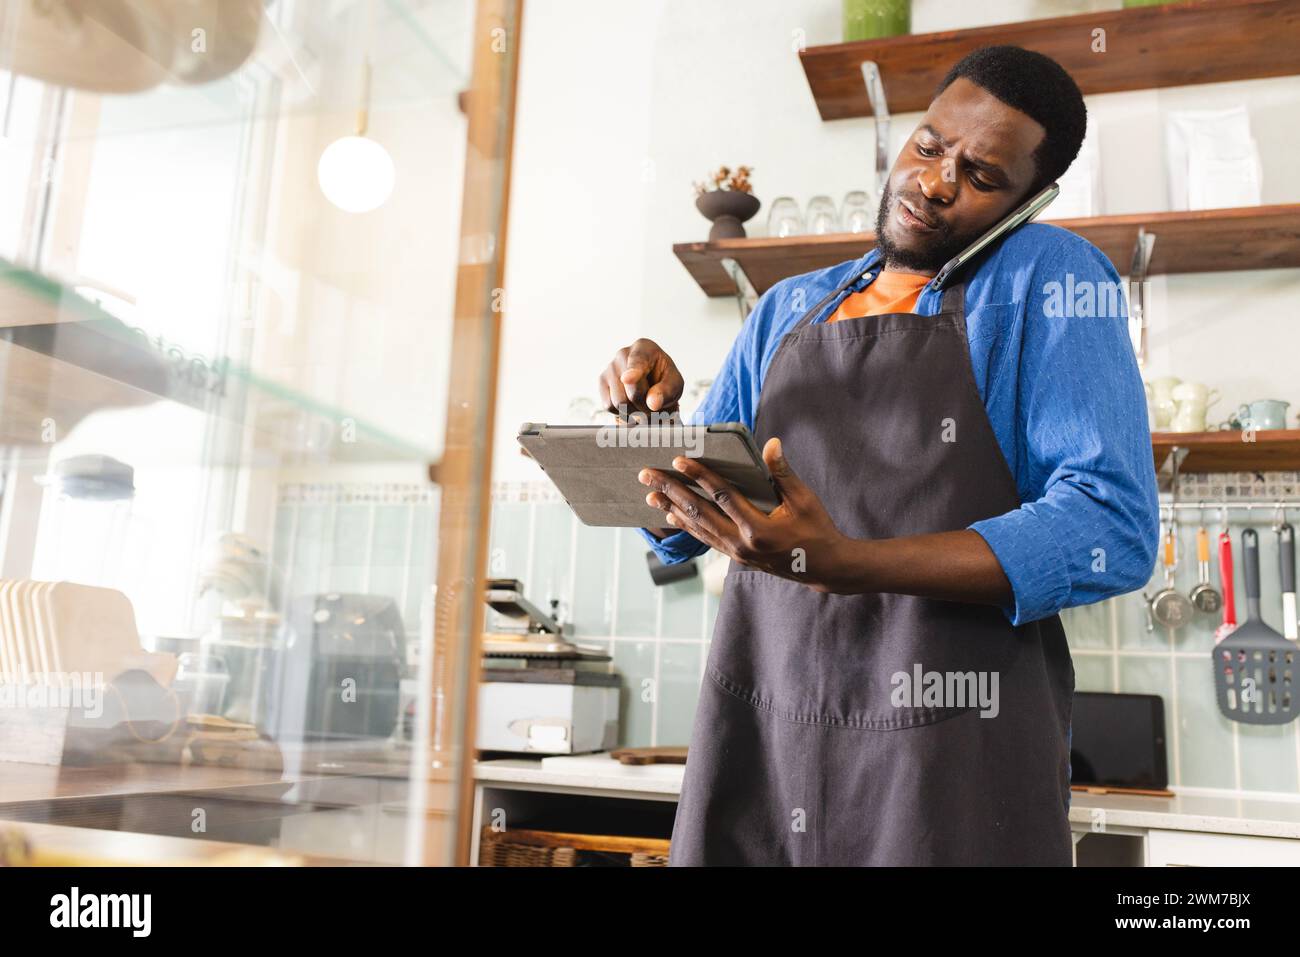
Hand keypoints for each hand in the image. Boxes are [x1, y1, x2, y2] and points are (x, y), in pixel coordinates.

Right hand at [598, 338, 683, 419]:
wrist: (651, 380)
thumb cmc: (664, 379)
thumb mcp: (675, 384)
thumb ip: (667, 391)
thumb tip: (652, 403)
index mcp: (645, 348)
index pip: (638, 362)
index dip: (634, 372)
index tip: (628, 379)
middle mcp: (623, 353)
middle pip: (632, 392)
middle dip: (645, 405)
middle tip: (653, 404)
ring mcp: (609, 367)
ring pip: (619, 402)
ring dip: (634, 411)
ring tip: (642, 402)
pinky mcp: (601, 381)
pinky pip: (609, 406)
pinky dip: (622, 411)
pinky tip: (630, 402)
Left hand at [639, 437, 853, 592]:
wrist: (823, 568)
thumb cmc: (816, 529)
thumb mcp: (804, 500)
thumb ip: (783, 473)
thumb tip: (770, 443)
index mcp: (759, 529)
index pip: (722, 497)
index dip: (699, 476)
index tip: (678, 459)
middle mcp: (742, 544)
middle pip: (699, 514)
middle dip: (671, 491)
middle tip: (646, 475)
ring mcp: (736, 554)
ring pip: (697, 529)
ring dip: (672, 509)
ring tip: (650, 494)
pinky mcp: (735, 558)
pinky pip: (705, 539)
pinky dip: (687, 526)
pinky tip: (671, 514)